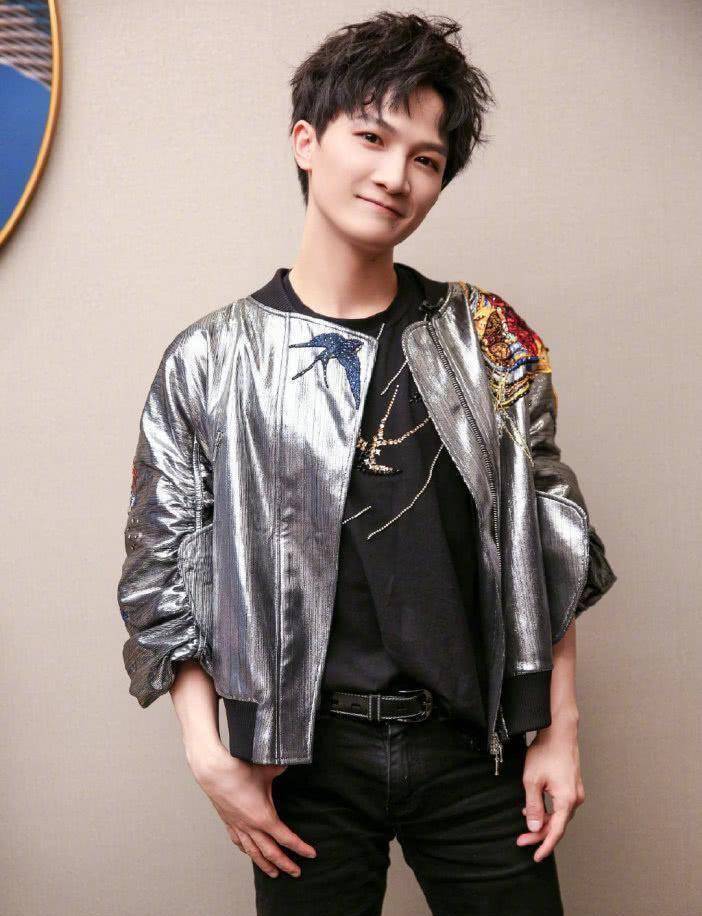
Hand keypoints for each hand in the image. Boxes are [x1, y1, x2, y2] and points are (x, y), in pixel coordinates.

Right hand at [189, 744, 316, 877]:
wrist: (214, 772)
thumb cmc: (239, 772)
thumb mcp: (268, 769)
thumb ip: (281, 769)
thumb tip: (290, 762)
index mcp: (264, 818)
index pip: (286, 838)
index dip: (300, 848)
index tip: (311, 854)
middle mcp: (251, 827)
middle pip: (271, 853)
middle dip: (285, 864)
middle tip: (296, 872)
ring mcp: (239, 826)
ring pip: (254, 853)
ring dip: (265, 865)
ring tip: (274, 873)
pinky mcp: (229, 822)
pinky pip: (239, 842)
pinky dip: (247, 851)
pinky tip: (250, 854)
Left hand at [516, 721, 584, 861]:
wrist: (559, 732)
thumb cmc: (545, 753)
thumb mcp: (532, 781)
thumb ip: (532, 806)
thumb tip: (532, 827)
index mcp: (566, 801)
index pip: (556, 831)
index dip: (545, 846)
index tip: (536, 856)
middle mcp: (575, 799)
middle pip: (557, 824)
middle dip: (539, 834)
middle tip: (521, 840)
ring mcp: (575, 792)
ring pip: (559, 815)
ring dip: (543, 821)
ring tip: (524, 823)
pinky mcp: (572, 785)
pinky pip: (560, 804)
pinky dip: (548, 810)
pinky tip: (534, 807)